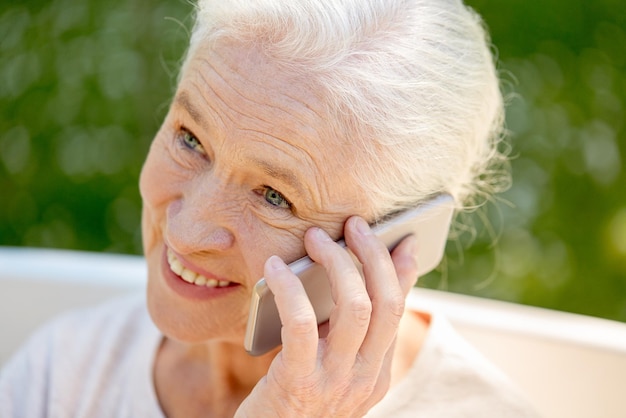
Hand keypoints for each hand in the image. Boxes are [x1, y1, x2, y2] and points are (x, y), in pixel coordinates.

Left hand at [236, 216, 418, 416]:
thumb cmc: (295, 398)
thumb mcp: (331, 366)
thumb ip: (346, 331)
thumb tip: (354, 279)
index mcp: (376, 372)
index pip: (398, 311)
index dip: (402, 271)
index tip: (403, 239)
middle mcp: (365, 378)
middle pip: (386, 303)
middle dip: (373, 256)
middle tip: (354, 226)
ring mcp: (336, 382)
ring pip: (355, 308)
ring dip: (337, 263)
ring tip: (316, 238)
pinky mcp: (299, 382)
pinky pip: (302, 324)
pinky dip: (290, 288)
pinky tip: (274, 269)